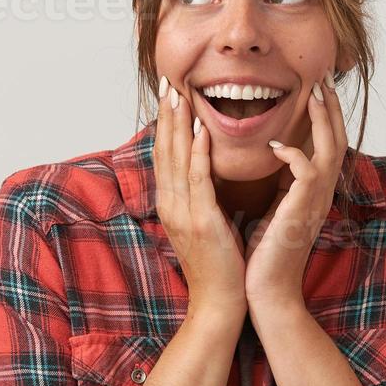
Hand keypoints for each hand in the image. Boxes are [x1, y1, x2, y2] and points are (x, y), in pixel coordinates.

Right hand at [152, 77, 247, 324]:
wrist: (220, 304)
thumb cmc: (219, 267)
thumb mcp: (206, 225)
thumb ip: (202, 198)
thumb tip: (207, 175)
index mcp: (172, 204)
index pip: (166, 156)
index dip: (166, 124)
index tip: (170, 95)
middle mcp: (171, 205)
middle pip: (165, 151)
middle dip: (167, 115)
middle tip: (168, 82)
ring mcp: (183, 213)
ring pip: (177, 160)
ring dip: (178, 125)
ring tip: (180, 95)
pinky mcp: (201, 222)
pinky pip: (198, 181)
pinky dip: (198, 154)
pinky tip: (201, 131)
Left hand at [242, 71, 346, 311]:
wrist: (265, 292)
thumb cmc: (262, 253)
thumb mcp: (272, 208)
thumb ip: (278, 183)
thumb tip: (271, 157)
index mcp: (312, 191)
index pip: (326, 143)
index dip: (324, 115)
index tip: (315, 86)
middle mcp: (320, 194)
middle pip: (338, 139)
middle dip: (331, 106)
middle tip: (324, 75)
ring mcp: (314, 203)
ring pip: (330, 149)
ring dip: (322, 120)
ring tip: (313, 92)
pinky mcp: (300, 212)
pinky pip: (307, 173)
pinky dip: (295, 155)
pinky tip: (277, 144)